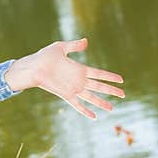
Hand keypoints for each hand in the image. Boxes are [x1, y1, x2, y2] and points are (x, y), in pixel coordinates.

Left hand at [5, 38, 124, 119]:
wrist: (33, 67)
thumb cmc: (44, 56)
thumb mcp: (60, 47)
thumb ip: (74, 46)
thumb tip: (86, 41)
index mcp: (80, 69)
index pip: (99, 73)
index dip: (110, 77)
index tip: (121, 79)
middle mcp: (78, 80)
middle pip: (99, 86)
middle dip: (111, 91)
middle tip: (123, 95)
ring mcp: (73, 88)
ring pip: (91, 97)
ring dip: (101, 103)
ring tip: (112, 108)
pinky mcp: (66, 95)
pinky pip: (77, 105)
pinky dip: (85, 110)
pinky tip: (94, 117)